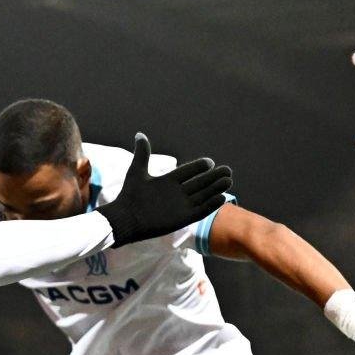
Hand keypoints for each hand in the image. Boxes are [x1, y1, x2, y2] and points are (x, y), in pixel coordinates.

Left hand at [96, 133, 231, 247]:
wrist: (125, 219)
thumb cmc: (128, 196)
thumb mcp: (137, 172)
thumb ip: (142, 154)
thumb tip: (139, 135)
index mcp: (168, 181)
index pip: (188, 171)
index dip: (200, 167)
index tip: (210, 162)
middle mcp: (177, 193)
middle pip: (200, 183)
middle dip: (214, 177)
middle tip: (228, 170)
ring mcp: (180, 206)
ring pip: (203, 196)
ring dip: (216, 189)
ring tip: (228, 181)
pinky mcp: (182, 219)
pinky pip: (200, 211)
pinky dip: (211, 205)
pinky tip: (222, 198)